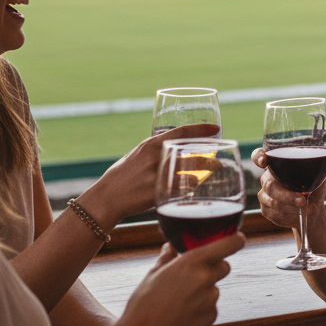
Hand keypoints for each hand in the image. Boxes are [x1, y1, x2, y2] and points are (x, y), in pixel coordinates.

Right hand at [85, 123, 220, 226]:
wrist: (107, 197)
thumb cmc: (124, 174)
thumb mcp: (138, 154)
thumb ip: (157, 148)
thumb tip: (177, 142)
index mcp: (151, 144)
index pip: (181, 131)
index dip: (201, 129)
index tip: (216, 128)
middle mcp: (155, 157)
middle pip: (191, 155)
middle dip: (209, 159)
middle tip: (218, 162)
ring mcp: (156, 176)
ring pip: (190, 174)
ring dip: (202, 176)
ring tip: (209, 176)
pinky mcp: (157, 193)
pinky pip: (182, 190)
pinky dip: (190, 189)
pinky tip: (191, 189)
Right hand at [121, 234, 244, 325]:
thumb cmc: (144, 304)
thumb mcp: (153, 273)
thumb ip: (168, 257)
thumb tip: (172, 247)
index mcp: (192, 262)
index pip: (229, 244)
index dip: (236, 240)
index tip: (238, 239)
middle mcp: (205, 278)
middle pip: (224, 266)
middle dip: (213, 269)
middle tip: (194, 277)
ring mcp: (210, 298)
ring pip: (215, 289)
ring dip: (204, 291)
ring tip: (180, 302)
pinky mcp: (211, 316)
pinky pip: (211, 307)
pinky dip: (202, 309)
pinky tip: (183, 314)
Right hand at [252, 149, 325, 230]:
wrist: (312, 210)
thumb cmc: (313, 186)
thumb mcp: (321, 174)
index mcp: (277, 164)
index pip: (259, 156)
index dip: (258, 157)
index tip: (264, 161)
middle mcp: (267, 178)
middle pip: (269, 185)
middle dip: (287, 195)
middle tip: (303, 201)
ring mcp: (265, 195)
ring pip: (272, 202)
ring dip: (291, 208)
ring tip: (308, 209)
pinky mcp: (267, 211)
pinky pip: (274, 215)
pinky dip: (290, 218)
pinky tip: (300, 217)